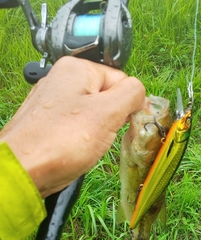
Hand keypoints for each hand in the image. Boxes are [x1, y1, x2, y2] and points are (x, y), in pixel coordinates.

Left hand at [0, 57, 145, 196]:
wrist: (23, 170)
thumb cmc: (62, 141)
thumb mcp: (108, 113)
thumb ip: (131, 94)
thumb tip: (140, 93)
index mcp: (77, 69)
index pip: (121, 80)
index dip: (127, 104)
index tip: (121, 124)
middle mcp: (61, 80)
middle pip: (105, 98)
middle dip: (109, 120)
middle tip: (98, 137)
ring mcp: (51, 102)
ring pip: (91, 116)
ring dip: (95, 133)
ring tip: (82, 146)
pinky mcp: (46, 123)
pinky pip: (74, 128)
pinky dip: (79, 141)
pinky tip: (72, 151)